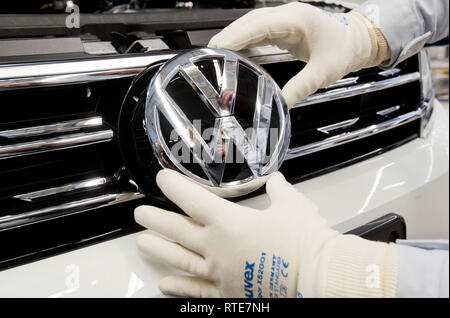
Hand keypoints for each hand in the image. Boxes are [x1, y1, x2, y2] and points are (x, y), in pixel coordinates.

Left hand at [135, 169, 397, 297]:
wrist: (319, 278)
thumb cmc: (305, 241)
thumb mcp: (293, 205)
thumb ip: (279, 190)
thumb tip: (276, 180)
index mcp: (230, 222)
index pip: (192, 199)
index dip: (174, 186)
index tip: (161, 179)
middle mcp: (217, 248)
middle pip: (178, 231)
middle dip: (156, 220)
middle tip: (140, 214)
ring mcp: (220, 273)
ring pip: (180, 260)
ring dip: (158, 250)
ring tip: (141, 243)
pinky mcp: (228, 294)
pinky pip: (197, 291)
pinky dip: (179, 287)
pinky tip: (164, 283)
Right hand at [208, 2, 389, 107]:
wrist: (357, 39)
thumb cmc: (344, 49)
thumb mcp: (323, 72)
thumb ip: (300, 87)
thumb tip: (281, 104)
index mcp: (297, 20)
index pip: (259, 24)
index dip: (236, 35)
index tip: (218, 46)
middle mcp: (288, 15)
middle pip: (250, 21)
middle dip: (229, 36)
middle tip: (209, 53)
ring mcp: (285, 19)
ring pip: (252, 24)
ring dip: (235, 37)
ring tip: (217, 54)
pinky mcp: (285, 26)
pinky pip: (259, 30)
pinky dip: (245, 40)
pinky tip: (236, 52)